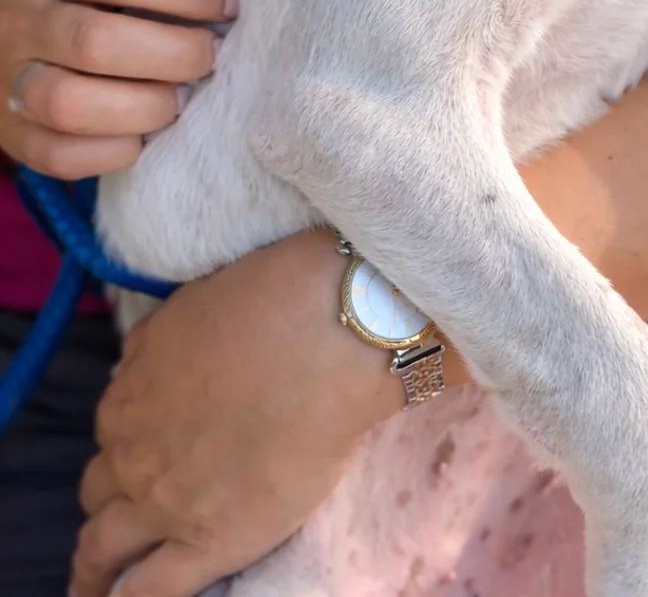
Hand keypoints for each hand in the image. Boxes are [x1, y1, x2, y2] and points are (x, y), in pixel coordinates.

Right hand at [0, 0, 233, 177]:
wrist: (0, 4)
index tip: (230, 0)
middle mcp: (18, 17)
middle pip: (97, 44)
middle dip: (177, 53)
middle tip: (215, 53)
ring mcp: (8, 77)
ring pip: (70, 106)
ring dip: (147, 106)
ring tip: (185, 94)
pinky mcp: (13, 130)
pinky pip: (56, 155)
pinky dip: (112, 150)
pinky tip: (146, 128)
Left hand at [71, 230, 412, 596]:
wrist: (326, 339)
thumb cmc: (271, 305)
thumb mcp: (187, 309)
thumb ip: (154, 349)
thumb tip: (137, 371)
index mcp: (129, 396)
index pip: (112, 433)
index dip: (127, 443)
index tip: (146, 450)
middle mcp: (133, 452)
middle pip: (100, 489)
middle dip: (110, 500)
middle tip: (126, 515)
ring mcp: (163, 503)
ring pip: (104, 548)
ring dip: (97, 566)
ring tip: (100, 584)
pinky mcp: (207, 543)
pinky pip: (147, 592)